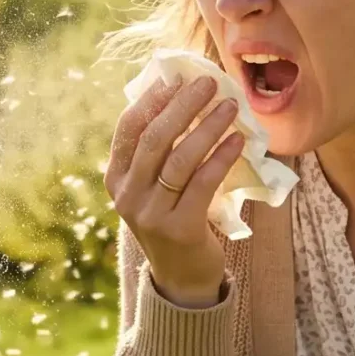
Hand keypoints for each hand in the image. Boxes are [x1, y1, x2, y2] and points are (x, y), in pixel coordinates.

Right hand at [105, 73, 246, 307]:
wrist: (182, 278)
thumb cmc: (173, 220)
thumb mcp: (155, 187)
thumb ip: (159, 153)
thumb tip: (185, 98)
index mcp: (117, 179)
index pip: (128, 129)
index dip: (152, 100)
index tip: (177, 78)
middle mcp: (127, 196)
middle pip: (155, 139)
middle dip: (183, 106)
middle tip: (209, 82)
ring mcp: (150, 214)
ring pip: (180, 159)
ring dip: (208, 127)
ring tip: (230, 105)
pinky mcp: (179, 229)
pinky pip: (202, 183)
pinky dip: (221, 157)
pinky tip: (237, 141)